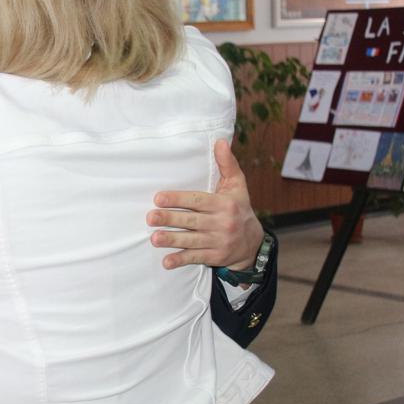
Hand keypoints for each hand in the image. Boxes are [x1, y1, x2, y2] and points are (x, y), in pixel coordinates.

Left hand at [148, 139, 263, 269]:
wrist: (253, 242)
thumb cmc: (239, 208)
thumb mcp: (238, 185)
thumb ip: (227, 164)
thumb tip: (220, 141)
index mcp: (224, 204)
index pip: (198, 201)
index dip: (178, 199)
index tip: (158, 198)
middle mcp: (222, 223)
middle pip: (192, 221)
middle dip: (170, 220)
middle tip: (150, 217)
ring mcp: (219, 241)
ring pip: (192, 241)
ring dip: (172, 240)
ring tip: (154, 238)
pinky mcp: (215, 257)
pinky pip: (196, 258)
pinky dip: (181, 260)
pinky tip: (166, 261)